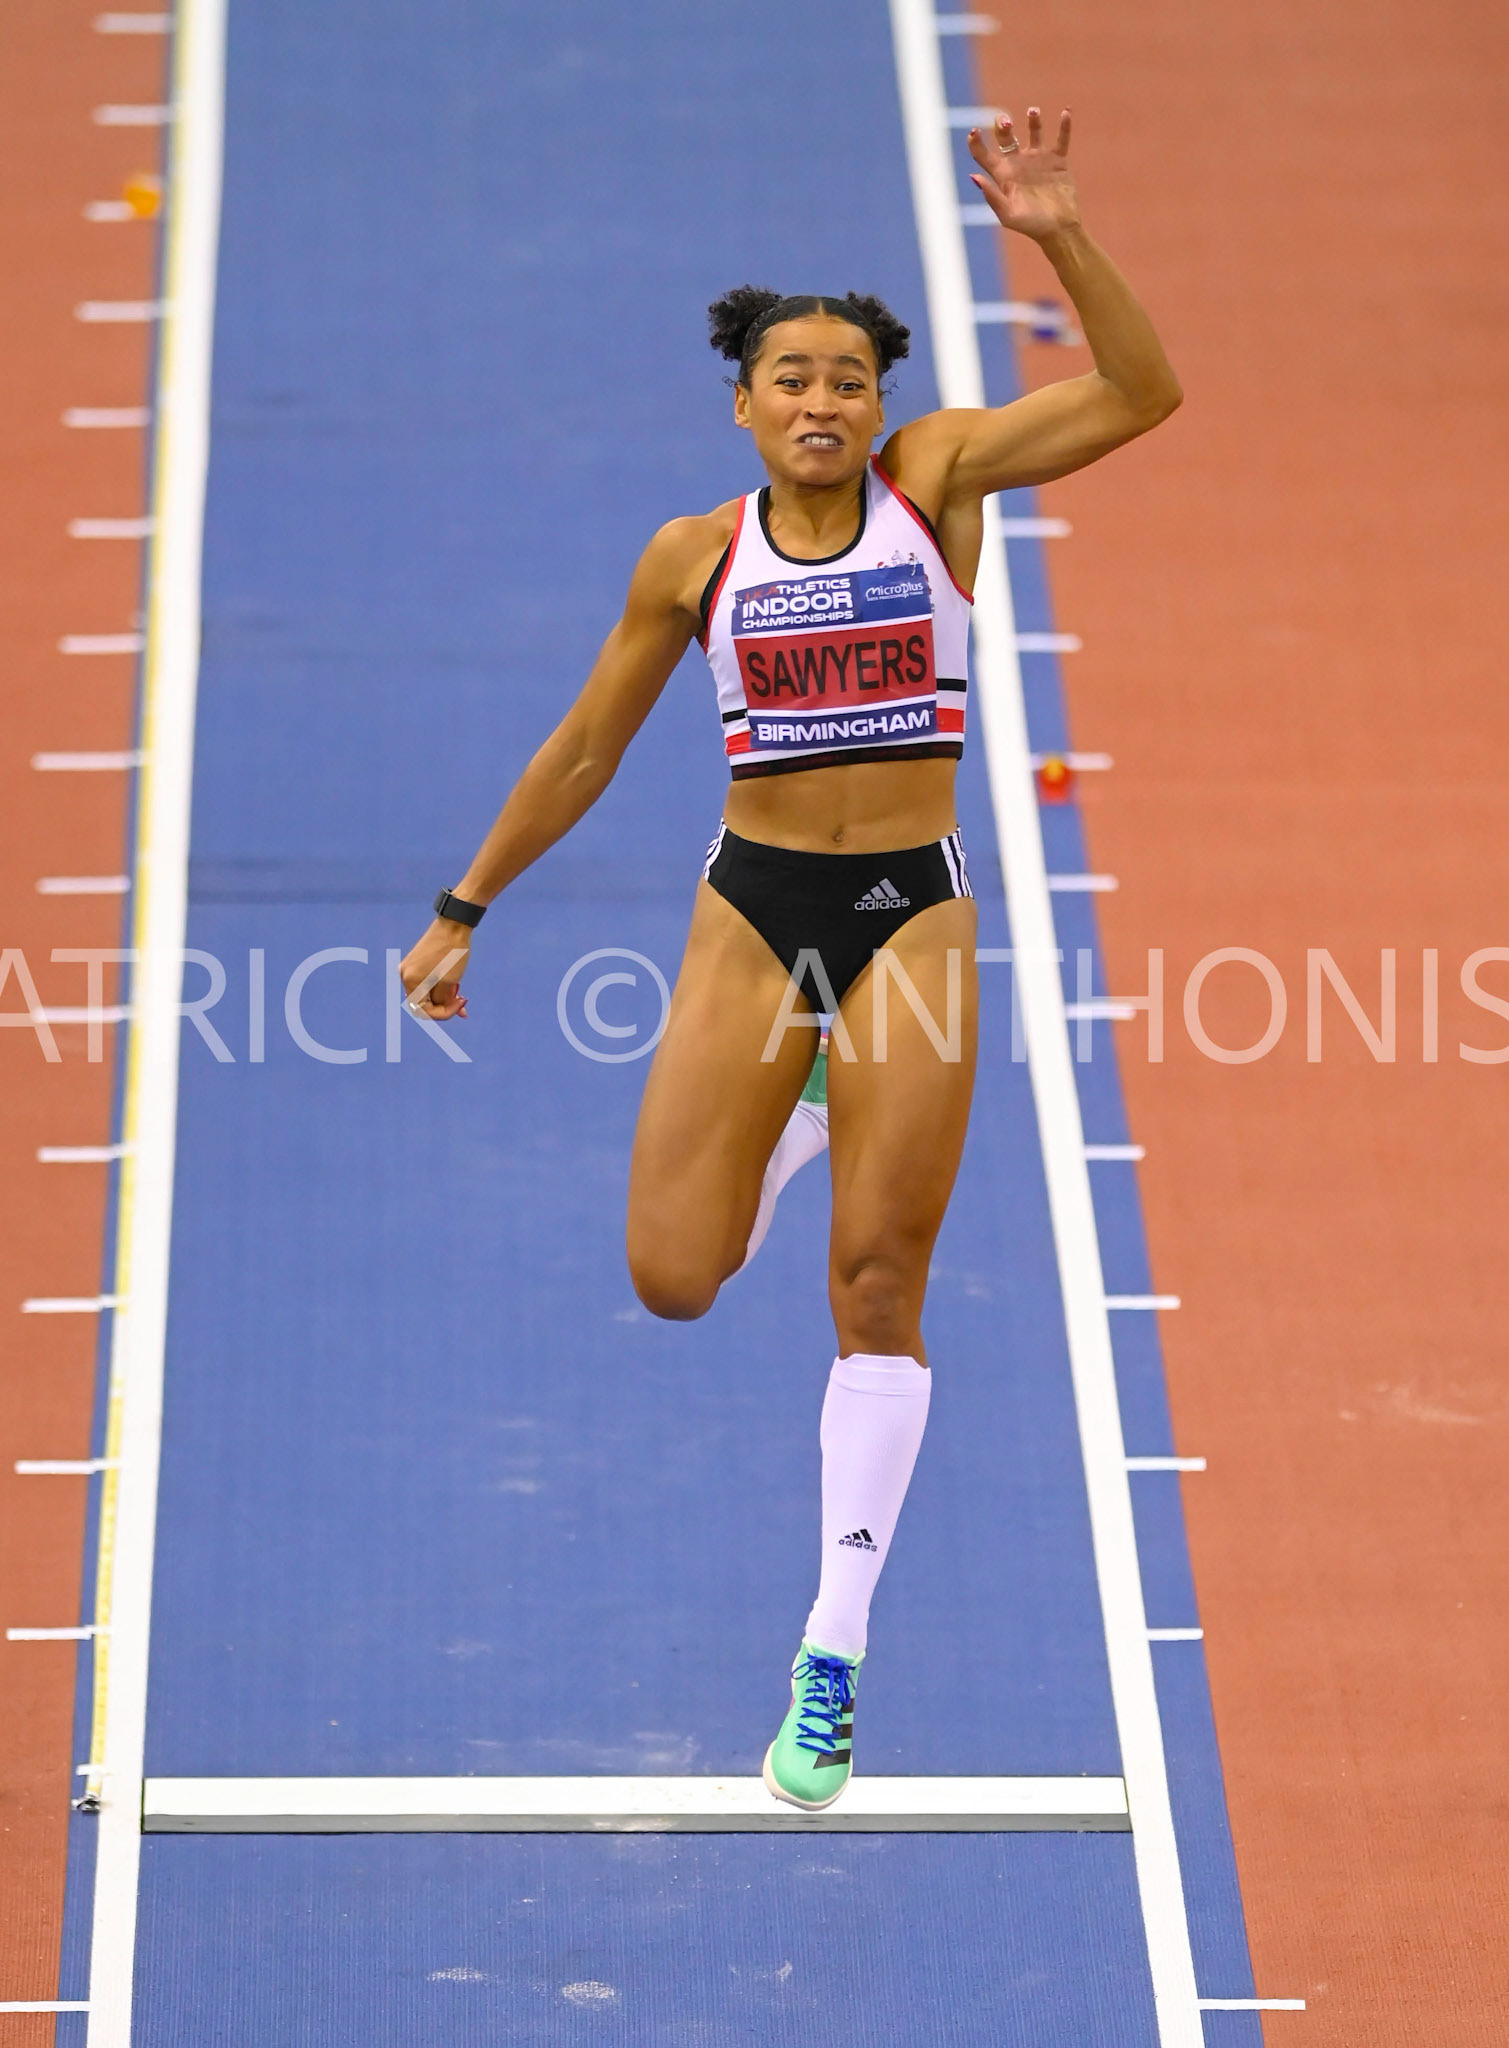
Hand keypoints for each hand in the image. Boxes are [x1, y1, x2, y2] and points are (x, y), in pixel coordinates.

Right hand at [399, 920, 470, 1020]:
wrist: (454, 925)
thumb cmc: (452, 953)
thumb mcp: (449, 982)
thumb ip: (442, 1000)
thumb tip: (441, 1007)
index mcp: (410, 981)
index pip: (422, 1011)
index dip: (443, 1013)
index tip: (460, 1005)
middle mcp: (405, 975)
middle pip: (423, 1002)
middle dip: (443, 1005)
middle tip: (461, 1000)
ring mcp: (410, 967)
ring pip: (427, 992)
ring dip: (444, 997)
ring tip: (461, 993)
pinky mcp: (418, 961)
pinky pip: (428, 981)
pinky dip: (441, 987)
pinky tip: (455, 987)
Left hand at [967, 107, 1078, 242]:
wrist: (1059, 230)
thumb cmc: (1031, 227)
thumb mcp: (1008, 214)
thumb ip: (992, 196)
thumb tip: (974, 177)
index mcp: (1003, 175)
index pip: (983, 154)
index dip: (975, 142)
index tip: (973, 132)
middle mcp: (1018, 163)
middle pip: (1005, 136)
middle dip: (1002, 126)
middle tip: (1006, 123)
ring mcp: (1038, 160)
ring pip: (1034, 131)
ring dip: (1033, 119)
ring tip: (1033, 111)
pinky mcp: (1058, 161)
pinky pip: (1061, 139)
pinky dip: (1064, 126)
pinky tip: (1066, 112)